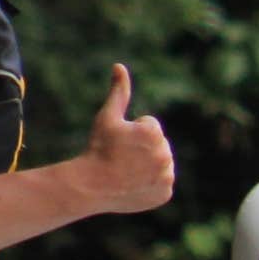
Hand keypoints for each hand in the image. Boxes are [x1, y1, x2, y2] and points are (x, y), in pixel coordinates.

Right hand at [81, 63, 174, 214]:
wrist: (92, 186)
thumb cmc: (98, 148)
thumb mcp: (107, 117)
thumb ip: (119, 92)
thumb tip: (119, 66)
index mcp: (154, 133)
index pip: (150, 126)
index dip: (132, 133)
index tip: (120, 144)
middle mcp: (165, 154)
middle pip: (157, 145)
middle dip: (142, 149)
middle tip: (122, 159)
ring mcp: (166, 176)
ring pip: (160, 163)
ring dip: (147, 165)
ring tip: (127, 171)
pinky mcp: (165, 193)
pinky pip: (161, 183)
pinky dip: (150, 184)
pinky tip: (133, 184)